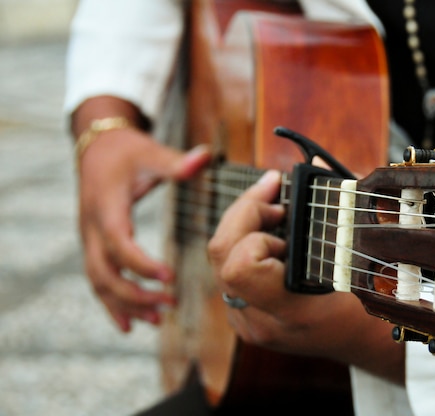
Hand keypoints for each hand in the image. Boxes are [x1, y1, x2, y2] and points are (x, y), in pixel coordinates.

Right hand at [78, 126, 209, 331]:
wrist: (96, 148)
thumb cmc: (126, 151)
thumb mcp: (151, 152)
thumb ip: (177, 162)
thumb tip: (206, 156)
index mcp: (107, 207)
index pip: (118, 243)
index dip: (141, 264)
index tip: (170, 278)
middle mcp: (92, 228)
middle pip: (104, 272)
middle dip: (134, 294)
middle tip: (170, 304)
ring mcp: (89, 239)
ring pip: (99, 282)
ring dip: (125, 304)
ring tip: (158, 320)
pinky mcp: (94, 246)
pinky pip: (98, 280)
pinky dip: (112, 304)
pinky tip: (130, 325)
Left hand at [208, 171, 404, 381]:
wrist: (364, 342)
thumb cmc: (370, 303)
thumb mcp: (362, 258)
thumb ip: (336, 207)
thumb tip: (312, 162)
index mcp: (290, 312)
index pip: (240, 267)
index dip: (255, 232)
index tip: (285, 212)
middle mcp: (260, 320)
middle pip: (220, 254)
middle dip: (244, 212)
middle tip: (275, 196)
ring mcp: (247, 320)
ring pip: (219, 258)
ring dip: (242, 223)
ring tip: (275, 211)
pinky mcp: (243, 313)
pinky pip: (227, 267)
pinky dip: (244, 240)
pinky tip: (270, 231)